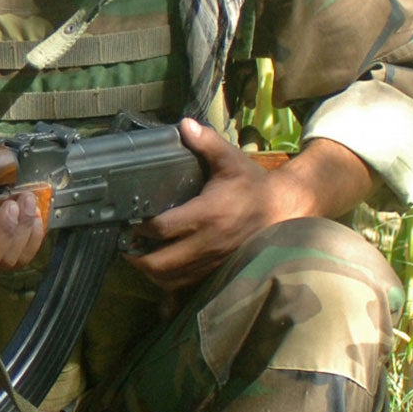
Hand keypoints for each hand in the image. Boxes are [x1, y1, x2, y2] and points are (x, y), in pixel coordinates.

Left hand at [127, 119, 370, 291]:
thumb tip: (183, 124)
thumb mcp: (230, 159)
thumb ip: (206, 142)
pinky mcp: (219, 272)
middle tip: (126, 246)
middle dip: (137, 258)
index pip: (163, 228)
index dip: (141, 228)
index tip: (130, 222)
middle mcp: (209, 243)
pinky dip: (169, 285)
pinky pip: (188, 287)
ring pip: (172, 280)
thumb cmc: (254, 184)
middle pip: (161, 263)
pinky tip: (159, 273)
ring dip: (150, 273)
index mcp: (207, 215)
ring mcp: (214, 262)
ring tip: (138, 259)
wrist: (286, 210)